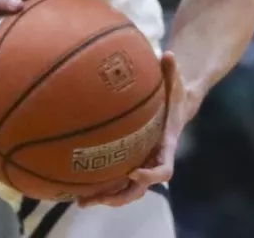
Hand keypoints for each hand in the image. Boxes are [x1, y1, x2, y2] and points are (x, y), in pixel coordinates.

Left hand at [78, 51, 186, 207]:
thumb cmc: (175, 93)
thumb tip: (169, 53)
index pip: (163, 170)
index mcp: (166, 146)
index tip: (134, 173)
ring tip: (80, 201)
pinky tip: (77, 188)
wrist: (177, 105)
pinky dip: (101, 186)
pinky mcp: (131, 161)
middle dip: (120, 196)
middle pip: (140, 189)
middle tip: (97, 198)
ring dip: (106, 198)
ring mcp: (142, 164)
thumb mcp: (175, 81)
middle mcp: (154, 160)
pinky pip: (117, 179)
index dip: (150, 176)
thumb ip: (172, 70)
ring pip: (126, 190)